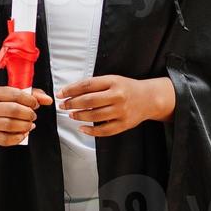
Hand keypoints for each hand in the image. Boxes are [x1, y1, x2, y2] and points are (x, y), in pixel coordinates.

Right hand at [0, 85, 52, 145]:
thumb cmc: (4, 103)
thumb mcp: (16, 94)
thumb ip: (34, 95)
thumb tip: (48, 100)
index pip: (16, 95)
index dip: (30, 100)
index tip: (35, 104)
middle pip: (13, 110)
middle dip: (28, 114)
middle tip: (33, 115)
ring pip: (10, 125)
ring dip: (25, 126)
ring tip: (30, 124)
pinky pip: (6, 140)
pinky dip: (18, 138)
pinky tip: (23, 133)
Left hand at [57, 75, 175, 136]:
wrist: (149, 98)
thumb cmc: (127, 88)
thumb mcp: (112, 80)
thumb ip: (95, 85)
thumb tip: (71, 92)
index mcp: (113, 82)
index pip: (87, 85)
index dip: (71, 90)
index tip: (61, 94)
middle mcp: (118, 96)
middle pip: (89, 101)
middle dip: (72, 104)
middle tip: (63, 105)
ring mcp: (121, 111)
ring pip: (94, 116)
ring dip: (79, 116)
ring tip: (71, 115)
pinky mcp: (124, 124)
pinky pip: (104, 130)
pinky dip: (90, 131)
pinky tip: (82, 128)